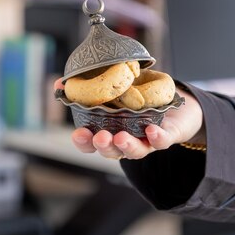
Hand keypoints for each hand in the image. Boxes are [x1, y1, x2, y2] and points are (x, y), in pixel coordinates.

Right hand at [54, 78, 204, 159]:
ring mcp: (146, 141)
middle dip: (103, 146)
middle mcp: (125, 140)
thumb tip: (58, 82)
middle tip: (99, 137)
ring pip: (135, 151)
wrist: (175, 103)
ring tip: (120, 137)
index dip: (83, 141)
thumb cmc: (138, 98)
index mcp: (108, 130)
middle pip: (111, 151)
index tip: (78, 133)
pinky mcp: (166, 136)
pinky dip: (157, 138)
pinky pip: (162, 141)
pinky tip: (151, 130)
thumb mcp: (111, 88)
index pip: (91, 143)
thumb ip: (86, 86)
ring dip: (126, 146)